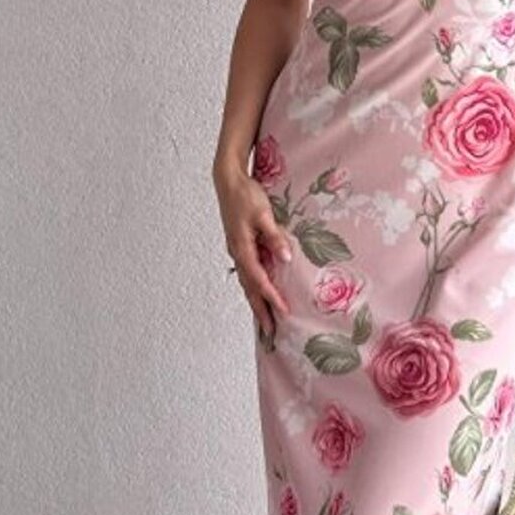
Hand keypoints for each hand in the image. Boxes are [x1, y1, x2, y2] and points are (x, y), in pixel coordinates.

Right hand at [214, 164, 293, 344]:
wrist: (228, 181)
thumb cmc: (245, 195)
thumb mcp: (263, 214)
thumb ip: (274, 236)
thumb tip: (286, 258)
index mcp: (242, 248)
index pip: (259, 279)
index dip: (271, 296)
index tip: (283, 311)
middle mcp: (238, 253)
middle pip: (249, 288)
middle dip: (260, 310)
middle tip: (270, 332)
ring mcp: (237, 250)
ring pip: (247, 282)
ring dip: (256, 301)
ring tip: (265, 320)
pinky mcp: (240, 246)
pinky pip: (247, 272)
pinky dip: (253, 286)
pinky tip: (260, 291)